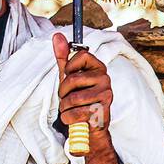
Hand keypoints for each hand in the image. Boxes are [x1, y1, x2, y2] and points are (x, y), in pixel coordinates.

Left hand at [53, 32, 118, 163]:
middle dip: (63, 92)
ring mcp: (106, 95)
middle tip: (67, 98)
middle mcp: (105, 79)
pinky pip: (75, 113)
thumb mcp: (69, 77)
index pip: (82, 54)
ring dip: (64, 108)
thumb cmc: (79, 101)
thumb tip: (56, 35)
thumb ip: (63, 57)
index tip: (69, 75)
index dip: (69, 66)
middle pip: (72, 78)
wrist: (90, 129)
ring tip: (71, 110)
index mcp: (99, 67)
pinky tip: (74, 119)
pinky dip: (68, 119)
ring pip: (71, 98)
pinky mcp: (102, 111)